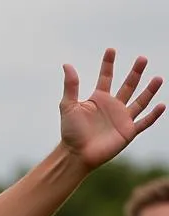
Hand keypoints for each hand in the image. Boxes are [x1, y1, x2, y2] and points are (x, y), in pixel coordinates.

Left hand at [60, 49, 164, 170]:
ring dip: (149, 90)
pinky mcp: (128, 132)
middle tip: (142, 59)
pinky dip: (153, 115)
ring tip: (158, 78)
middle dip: (135, 72)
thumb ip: (71, 86)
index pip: (106, 78)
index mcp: (98, 99)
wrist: (75, 155)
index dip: (108, 64)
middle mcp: (112, 107)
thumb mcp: (68, 106)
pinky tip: (162, 105)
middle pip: (128, 85)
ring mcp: (122, 119)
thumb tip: (66, 65)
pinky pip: (144, 122)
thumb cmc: (70, 133)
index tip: (111, 50)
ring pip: (140, 101)